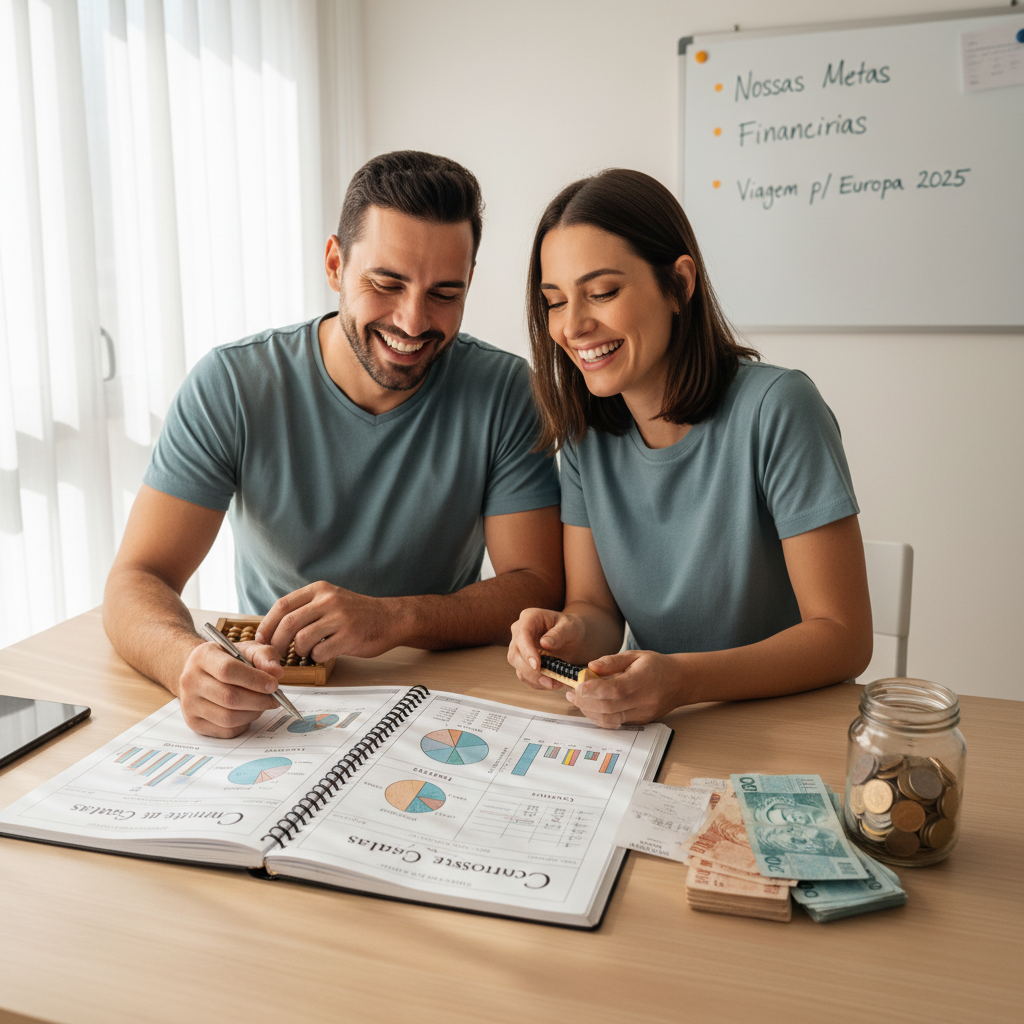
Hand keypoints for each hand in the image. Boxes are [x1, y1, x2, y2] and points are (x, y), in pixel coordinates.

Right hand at [177, 641, 283, 737]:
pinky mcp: (194, 723)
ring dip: (253, 713)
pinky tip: (248, 712)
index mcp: (202, 656)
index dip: (255, 680)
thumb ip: (265, 656)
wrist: (202, 672)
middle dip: (258, 700)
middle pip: (229, 697)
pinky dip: (244, 724)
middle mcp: (190, 680)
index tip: (274, 685)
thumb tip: (277, 673)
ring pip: (228, 718)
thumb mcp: (247, 649)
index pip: (228, 671)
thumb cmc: (228, 659)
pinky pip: (225, 731)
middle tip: (274, 699)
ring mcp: (189, 704)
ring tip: (262, 704)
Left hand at [255, 581, 394, 660]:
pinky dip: (316, 657)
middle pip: (288, 623)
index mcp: (319, 589)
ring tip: (306, 652)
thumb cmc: (357, 613)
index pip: (282, 605)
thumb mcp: (331, 599)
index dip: (267, 625)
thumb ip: (307, 607)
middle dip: (277, 642)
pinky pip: (320, 651)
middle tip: (275, 654)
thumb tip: (274, 627)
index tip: (261, 639)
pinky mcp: (349, 636)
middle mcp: (328, 600)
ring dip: (299, 651)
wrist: (390, 618)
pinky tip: (323, 654)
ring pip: (302, 638)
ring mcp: (340, 618)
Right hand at [507, 608, 586, 690]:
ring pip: (517, 666)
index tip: (537, 666)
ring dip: (534, 679)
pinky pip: (524, 674)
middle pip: (515, 654)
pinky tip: (552, 683)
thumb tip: (544, 643)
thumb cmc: (570, 627)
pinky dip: (536, 682)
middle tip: (549, 681)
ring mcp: (518, 646)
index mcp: (530, 618)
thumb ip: (559, 634)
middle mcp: (519, 631)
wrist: (571, 635)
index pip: (522, 635)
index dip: (527, 651)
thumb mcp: (570, 627)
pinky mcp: (522, 660)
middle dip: (530, 671)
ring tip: (554, 684)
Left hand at [567, 649, 683, 727]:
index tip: (579, 685)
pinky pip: (616, 723)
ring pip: (611, 719)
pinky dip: (599, 716)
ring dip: (589, 711)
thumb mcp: (635, 655)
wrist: (680, 682)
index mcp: (644, 679)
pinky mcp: (640, 721)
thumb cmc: (656, 666)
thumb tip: (591, 666)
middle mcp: (645, 700)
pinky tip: (590, 706)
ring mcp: (643, 714)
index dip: (595, 689)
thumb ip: (612, 660)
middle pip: (610, 707)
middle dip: (586, 701)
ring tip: (577, 699)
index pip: (617, 689)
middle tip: (572, 692)